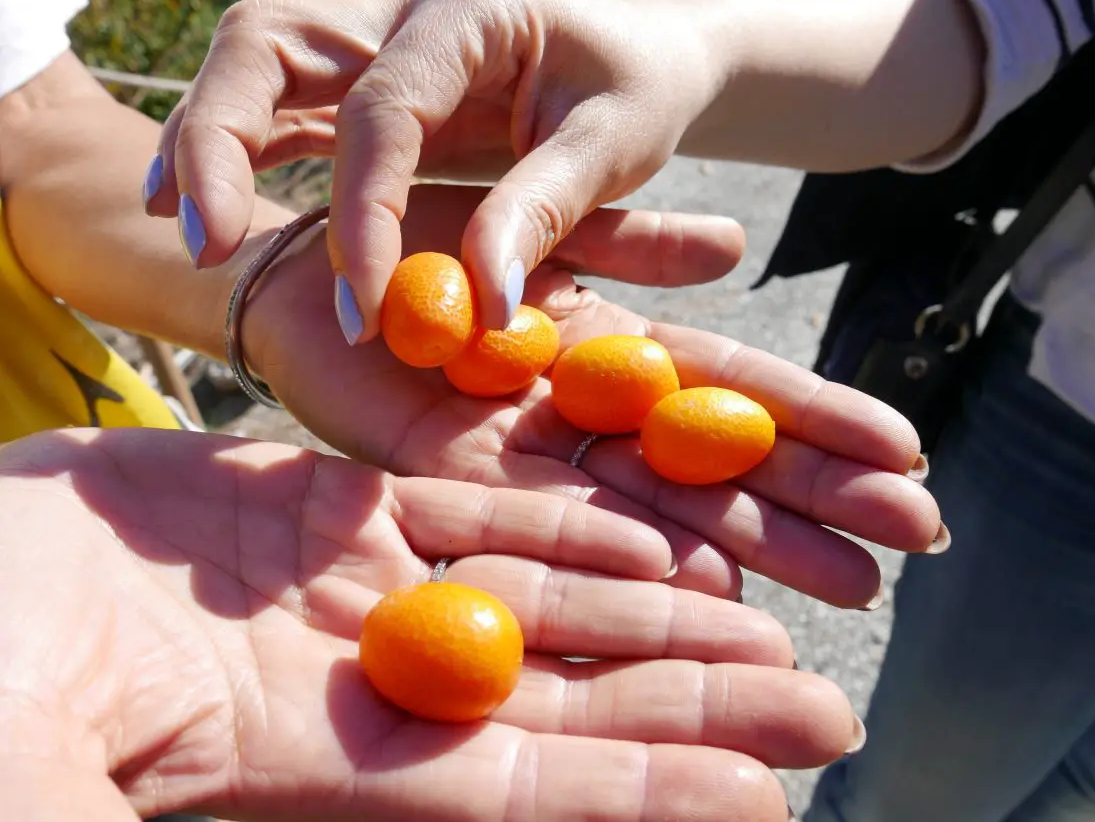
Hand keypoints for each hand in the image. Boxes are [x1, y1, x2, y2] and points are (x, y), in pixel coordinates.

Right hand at [0, 428, 856, 821]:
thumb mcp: (51, 797)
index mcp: (328, 767)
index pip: (530, 790)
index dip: (649, 793)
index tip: (765, 797)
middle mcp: (365, 681)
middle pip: (569, 694)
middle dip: (693, 699)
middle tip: (817, 703)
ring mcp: (349, 589)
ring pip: (539, 590)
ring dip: (652, 603)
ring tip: (761, 613)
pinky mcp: (322, 508)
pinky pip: (465, 502)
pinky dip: (554, 511)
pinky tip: (642, 525)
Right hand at [146, 0, 708, 331]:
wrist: (636, 58)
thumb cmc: (636, 93)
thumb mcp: (615, 144)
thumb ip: (543, 212)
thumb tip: (478, 303)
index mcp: (467, 11)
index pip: (385, 107)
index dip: (364, 211)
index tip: (364, 308)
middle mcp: (398, 9)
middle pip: (269, 42)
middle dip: (221, 139)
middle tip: (207, 243)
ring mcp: (368, 37)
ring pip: (252, 64)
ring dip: (206, 142)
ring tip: (184, 228)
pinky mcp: (357, 81)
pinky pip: (276, 105)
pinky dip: (234, 152)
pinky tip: (203, 210)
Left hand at [242, 184, 941, 608]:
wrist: (309, 258)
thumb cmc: (424, 231)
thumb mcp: (548, 223)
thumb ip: (631, 241)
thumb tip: (736, 245)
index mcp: (607, 357)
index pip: (730, 392)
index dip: (815, 419)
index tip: (905, 448)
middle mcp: (580, 420)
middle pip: (712, 464)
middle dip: (813, 497)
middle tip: (918, 536)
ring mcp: (524, 460)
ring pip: (653, 509)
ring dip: (752, 544)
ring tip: (852, 587)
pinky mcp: (451, 482)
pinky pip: (550, 524)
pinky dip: (631, 554)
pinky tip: (711, 586)